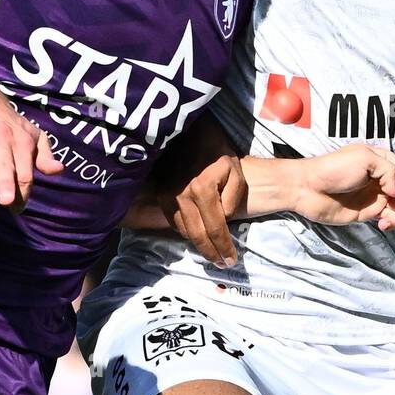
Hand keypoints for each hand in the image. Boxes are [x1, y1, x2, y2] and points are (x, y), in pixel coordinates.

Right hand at [0, 86, 63, 212]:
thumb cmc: (12, 127)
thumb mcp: (34, 137)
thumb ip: (45, 156)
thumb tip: (59, 170)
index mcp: (25, 143)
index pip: (26, 174)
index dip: (23, 194)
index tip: (17, 208)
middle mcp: (7, 140)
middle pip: (10, 165)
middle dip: (9, 184)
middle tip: (8, 204)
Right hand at [150, 116, 245, 267]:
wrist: (187, 130)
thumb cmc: (216, 148)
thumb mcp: (234, 169)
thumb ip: (233, 198)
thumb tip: (223, 220)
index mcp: (203, 190)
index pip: (216, 229)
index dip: (224, 248)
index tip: (231, 261)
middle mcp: (182, 196)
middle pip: (196, 235)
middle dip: (210, 253)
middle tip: (221, 265)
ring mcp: (167, 195)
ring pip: (182, 230)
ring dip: (197, 244)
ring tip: (210, 253)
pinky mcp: (160, 193)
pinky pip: (172, 220)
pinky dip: (184, 231)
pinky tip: (195, 235)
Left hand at [291, 145, 394, 230]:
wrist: (307, 188)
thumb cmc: (333, 169)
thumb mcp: (364, 159)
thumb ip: (389, 171)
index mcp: (386, 161)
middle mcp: (386, 179)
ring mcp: (378, 196)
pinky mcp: (370, 212)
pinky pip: (392, 218)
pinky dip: (394, 223)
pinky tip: (385, 223)